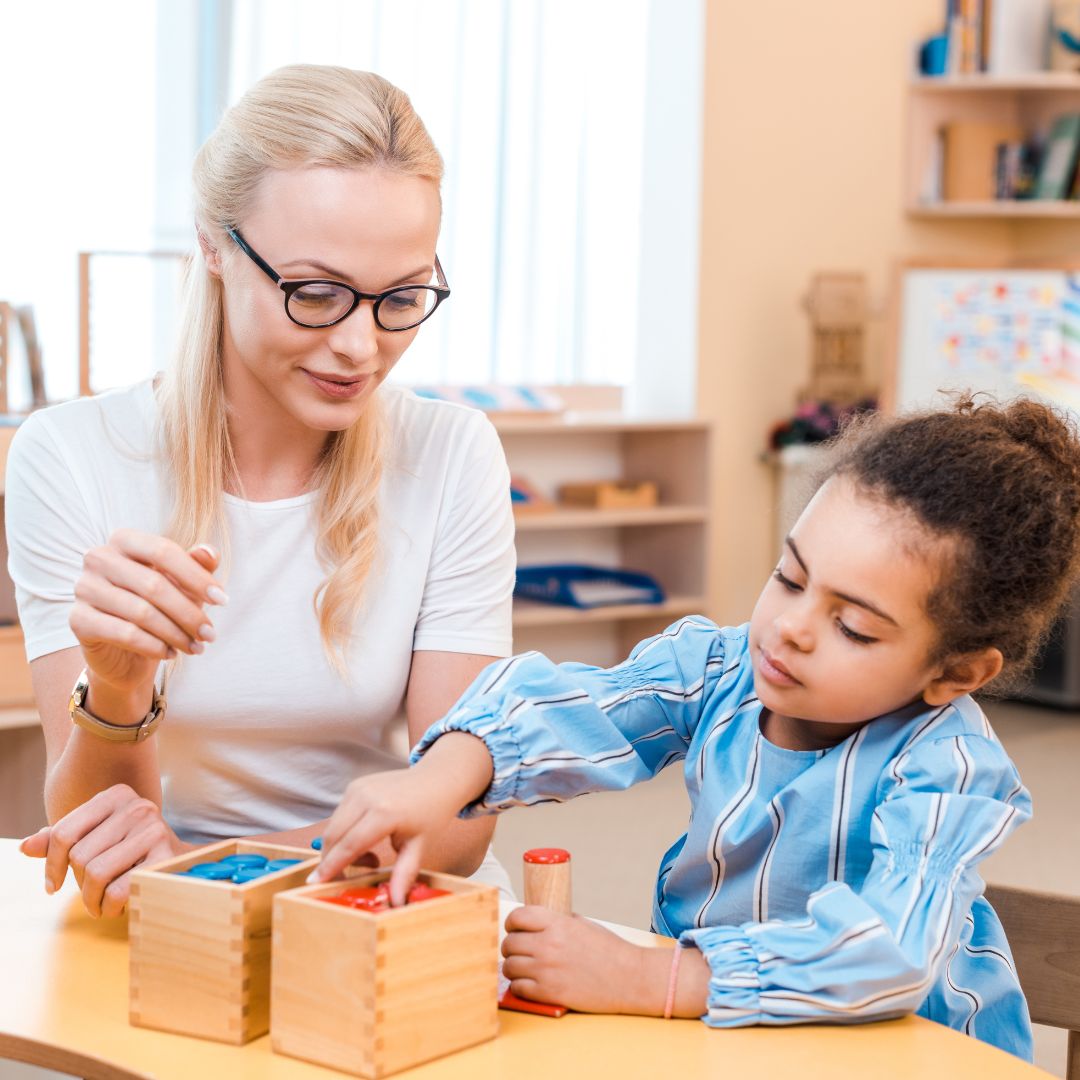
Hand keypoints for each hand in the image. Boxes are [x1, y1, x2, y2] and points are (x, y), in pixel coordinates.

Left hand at [19, 784, 189, 916]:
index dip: (51, 866)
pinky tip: (116, 906)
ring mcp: (153, 829)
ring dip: (93, 899)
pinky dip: (111, 906)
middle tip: (91, 893)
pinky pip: (119, 889)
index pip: (63, 833)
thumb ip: (61, 840)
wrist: (181, 861)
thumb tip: (26, 847)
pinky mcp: (165, 855)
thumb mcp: (96, 836)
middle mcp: (137, 806)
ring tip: (101, 903)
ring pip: (96, 874)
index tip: (52, 886)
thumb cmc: (130, 850)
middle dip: (79, 884)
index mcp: (116, 796)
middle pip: (79, 856)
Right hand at [70, 531, 225, 705]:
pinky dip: (155, 646)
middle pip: (155, 585)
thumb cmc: (159, 606)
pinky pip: (125, 634)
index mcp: (124, 540)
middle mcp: (98, 558)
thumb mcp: (183, 584)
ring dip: (176, 634)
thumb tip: (210, 552)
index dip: (197, 577)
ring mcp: (84, 587)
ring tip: (196, 647)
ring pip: (142, 613)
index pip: (164, 551)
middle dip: (190, 613)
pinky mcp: (78, 620)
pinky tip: (171, 654)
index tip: (223, 601)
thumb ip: (197, 565)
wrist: (125, 650)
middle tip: (211, 634)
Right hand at [312, 769, 455, 901]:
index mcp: (384, 813)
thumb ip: (404, 874)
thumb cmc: (431, 813)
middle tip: (346, 877)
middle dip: (331, 861)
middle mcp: (366, 797)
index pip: (349, 845)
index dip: (332, 867)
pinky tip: (366, 840)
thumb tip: (395, 903)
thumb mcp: (420, 846)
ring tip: (369, 858)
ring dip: (339, 848)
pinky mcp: (355, 785)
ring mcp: (358, 788)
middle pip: (333, 836)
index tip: (315, 884)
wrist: (436, 779)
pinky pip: (339, 815)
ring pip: (333, 826)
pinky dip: (344, 833)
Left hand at [502, 907, 654, 1013]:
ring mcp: (547, 970)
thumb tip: (538, 921)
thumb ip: (558, 922)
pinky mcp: (549, 993)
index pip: (517, 916)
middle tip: (518, 951)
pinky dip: (520, 987)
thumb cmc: (610, 950)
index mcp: (557, 923)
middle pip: (509, 943)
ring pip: (509, 967)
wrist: (629, 978)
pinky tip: (530, 985)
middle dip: (511, 947)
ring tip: (523, 969)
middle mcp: (548, 945)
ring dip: (513, 968)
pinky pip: (518, 988)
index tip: (513, 928)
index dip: (512, 922)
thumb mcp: (583, 925)